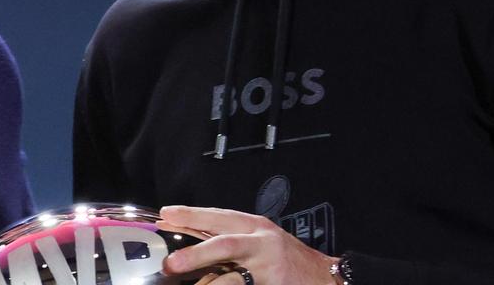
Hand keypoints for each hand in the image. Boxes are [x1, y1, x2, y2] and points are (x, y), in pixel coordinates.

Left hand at [159, 205, 340, 284]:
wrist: (326, 277)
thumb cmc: (289, 260)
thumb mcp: (261, 241)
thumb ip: (232, 240)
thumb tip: (191, 245)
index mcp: (256, 226)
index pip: (219, 216)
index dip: (192, 215)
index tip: (167, 214)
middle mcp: (262, 242)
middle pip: (223, 243)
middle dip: (194, 254)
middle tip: (170, 264)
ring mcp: (269, 265)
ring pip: (232, 276)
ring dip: (208, 284)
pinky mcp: (274, 284)